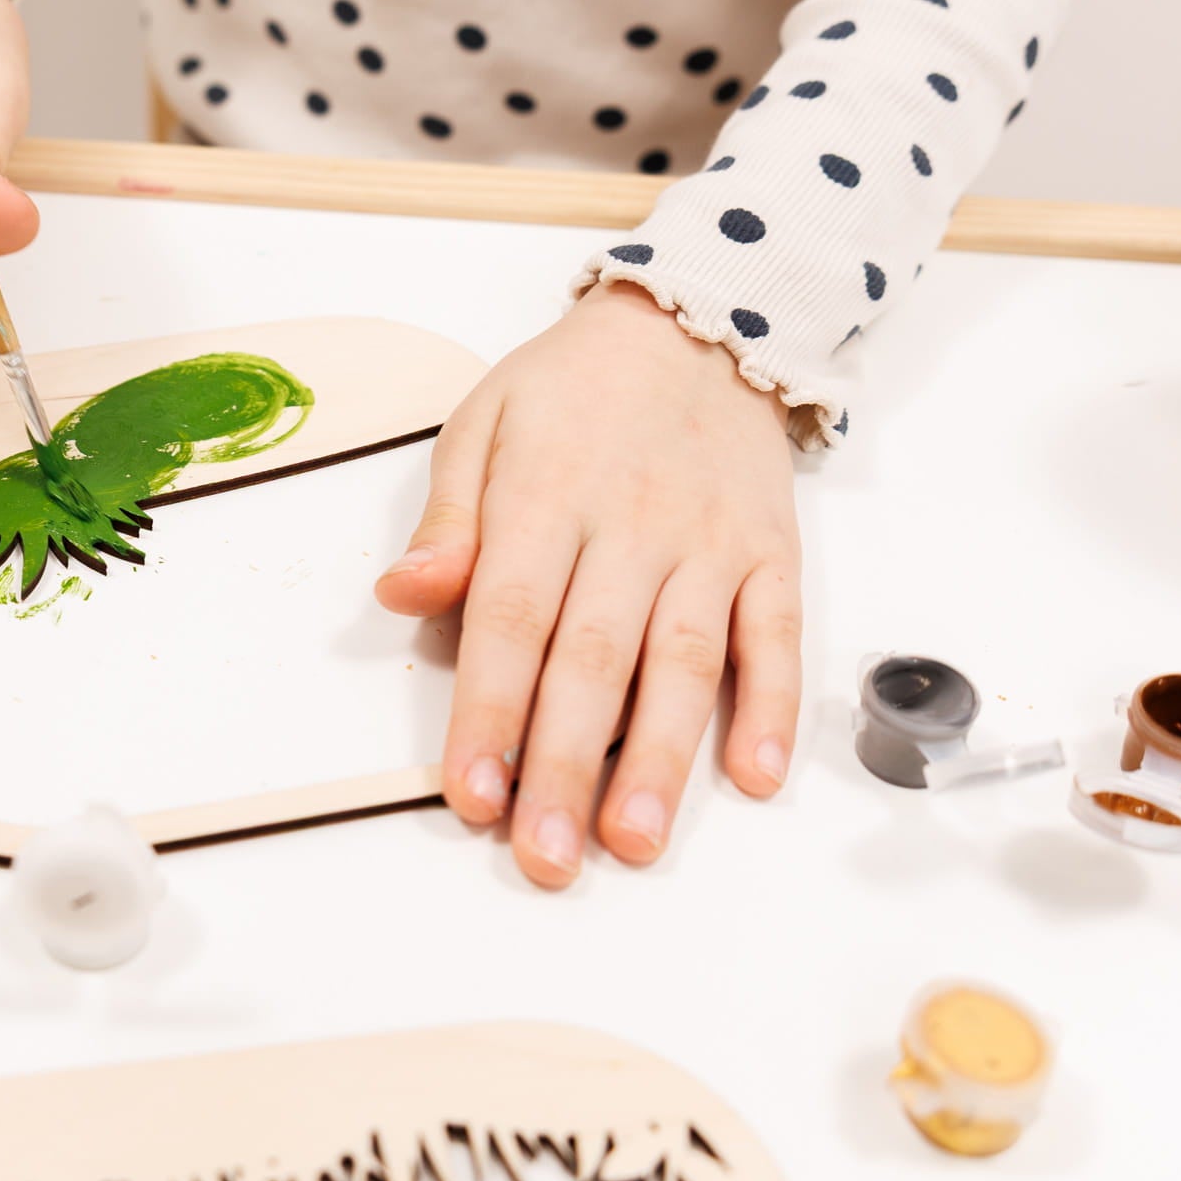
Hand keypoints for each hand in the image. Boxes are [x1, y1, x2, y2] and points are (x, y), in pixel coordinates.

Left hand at [376, 282, 801, 886]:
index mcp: (547, 496)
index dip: (488, 710)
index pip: (511, 619)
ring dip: (663, 758)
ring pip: (686, 661)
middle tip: (544, 855)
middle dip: (565, 763)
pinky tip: (756, 776)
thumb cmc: (571, 391)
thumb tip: (402, 593)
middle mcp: (633, 527)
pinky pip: (778, 635)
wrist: (693, 326)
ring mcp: (709, 544)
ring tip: (636, 841)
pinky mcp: (771, 553)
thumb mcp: (482, 423)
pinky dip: (774, 705)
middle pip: (594, 658)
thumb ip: (448, 519)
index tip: (470, 792)